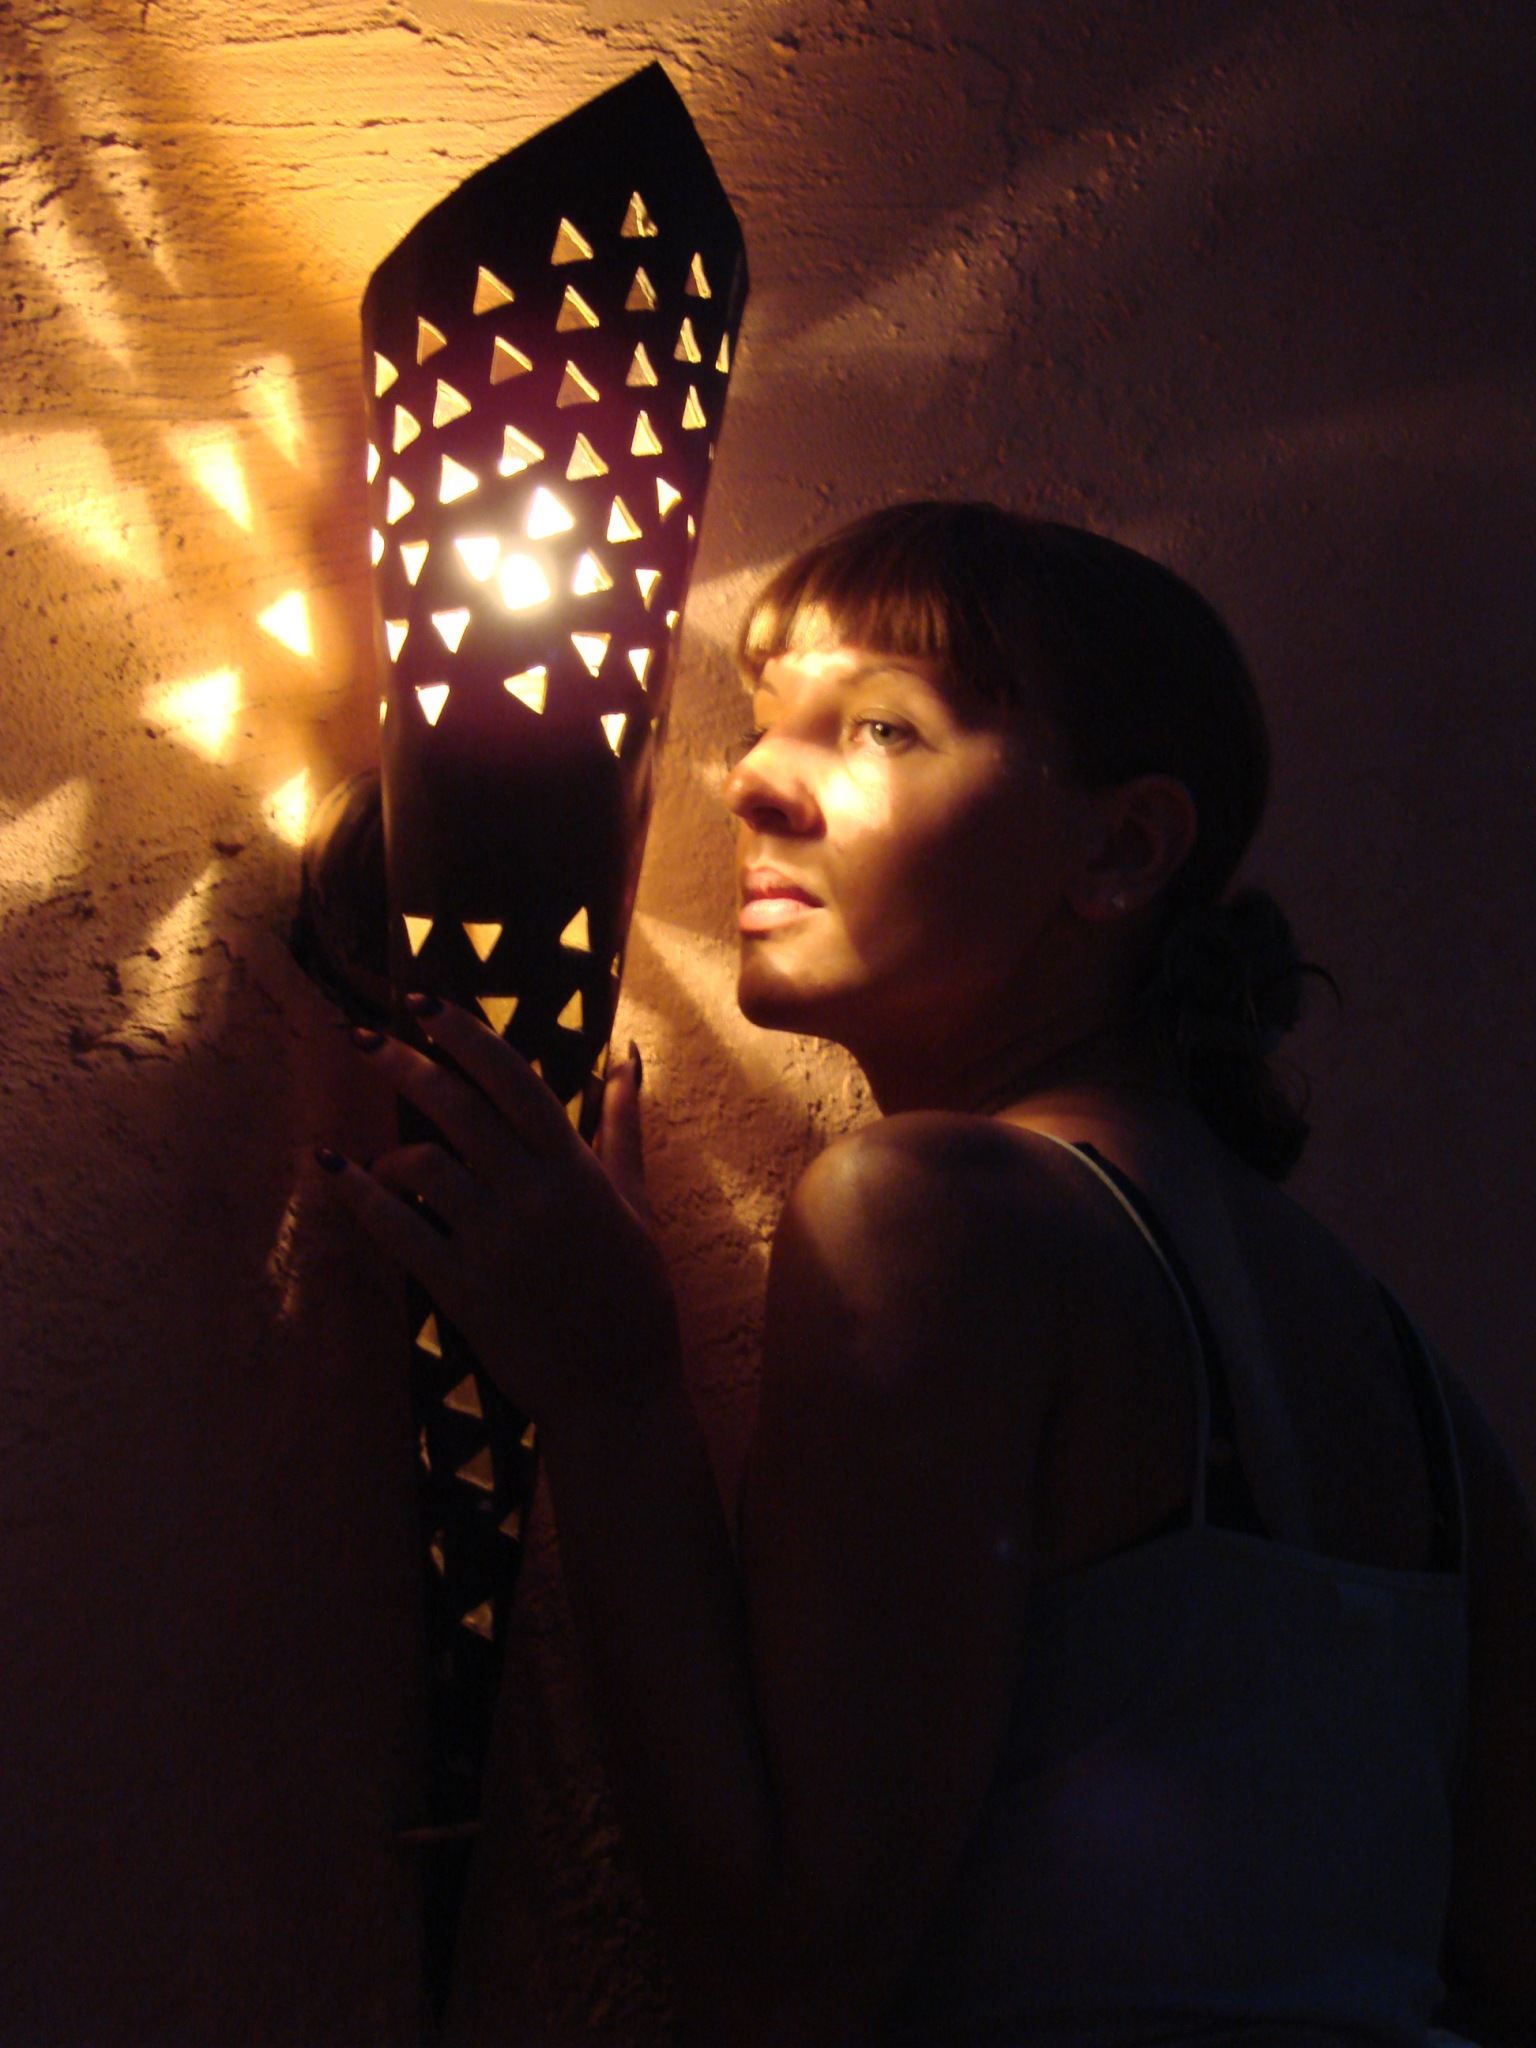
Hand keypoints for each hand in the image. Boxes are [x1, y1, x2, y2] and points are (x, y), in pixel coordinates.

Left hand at [321, 1001, 675, 1420]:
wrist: (620, 1392)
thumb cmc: (635, 1295)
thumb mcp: (637, 1203)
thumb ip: (622, 1126)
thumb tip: (627, 1057)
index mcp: (576, 1170)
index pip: (513, 1081)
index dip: (465, 1036)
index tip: (423, 1003)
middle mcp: (533, 1195)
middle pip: (458, 1109)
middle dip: (406, 1064)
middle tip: (364, 1036)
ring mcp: (495, 1243)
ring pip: (425, 1166)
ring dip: (392, 1151)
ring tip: (381, 1158)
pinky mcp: (463, 1289)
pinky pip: (399, 1230)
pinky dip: (362, 1197)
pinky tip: (337, 1173)